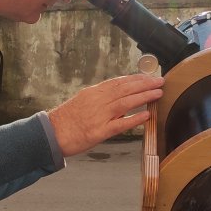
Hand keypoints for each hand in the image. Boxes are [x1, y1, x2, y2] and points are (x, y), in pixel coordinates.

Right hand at [47, 74, 164, 156]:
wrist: (50, 134)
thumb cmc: (65, 120)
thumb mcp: (81, 101)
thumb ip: (99, 98)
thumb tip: (118, 95)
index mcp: (93, 93)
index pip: (118, 82)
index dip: (135, 78)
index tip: (148, 76)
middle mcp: (97, 101)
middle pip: (125, 89)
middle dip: (145, 84)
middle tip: (160, 81)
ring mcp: (99, 116)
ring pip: (125, 102)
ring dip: (144, 97)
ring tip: (158, 93)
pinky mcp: (99, 132)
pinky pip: (120, 124)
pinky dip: (134, 118)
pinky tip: (146, 115)